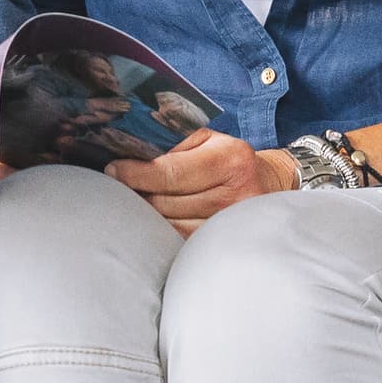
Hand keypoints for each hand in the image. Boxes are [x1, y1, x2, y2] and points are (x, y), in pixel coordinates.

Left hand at [106, 129, 281, 231]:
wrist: (267, 185)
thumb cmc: (228, 158)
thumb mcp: (207, 139)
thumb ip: (173, 142)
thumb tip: (128, 149)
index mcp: (230, 160)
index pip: (171, 172)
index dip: (136, 173)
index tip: (113, 170)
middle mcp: (235, 194)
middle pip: (166, 202)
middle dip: (136, 194)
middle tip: (116, 186)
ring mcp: (230, 224)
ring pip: (169, 224)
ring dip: (146, 214)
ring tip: (133, 201)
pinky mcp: (222, 243)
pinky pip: (179, 239)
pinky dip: (160, 229)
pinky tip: (151, 219)